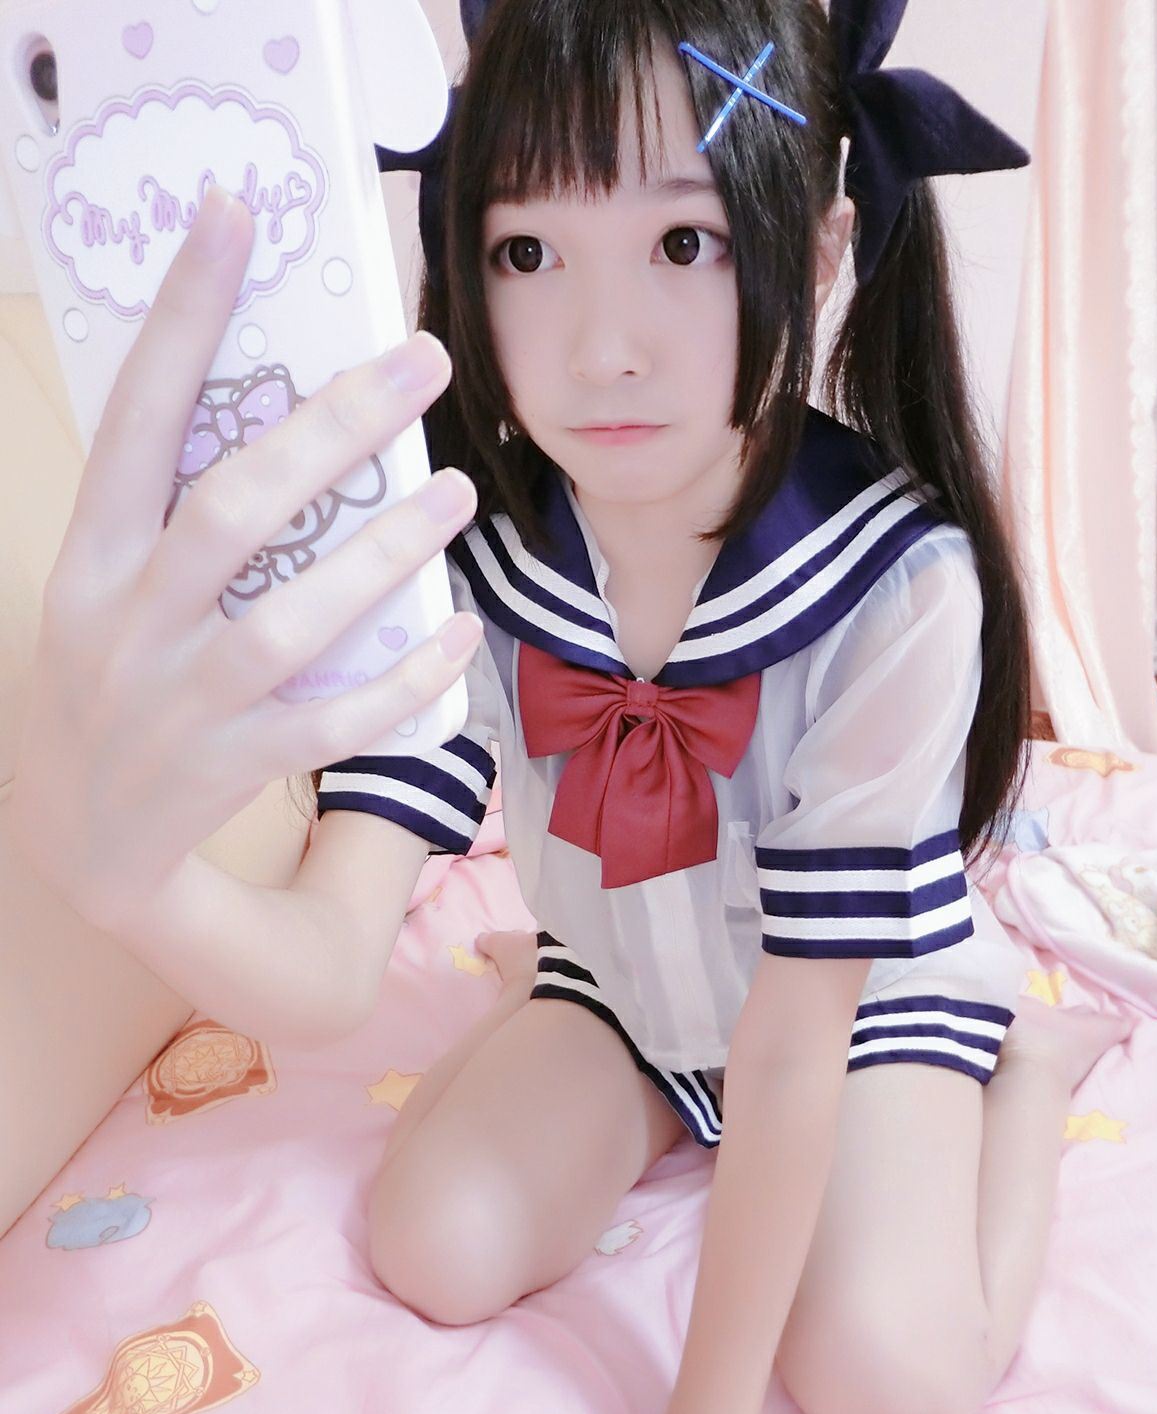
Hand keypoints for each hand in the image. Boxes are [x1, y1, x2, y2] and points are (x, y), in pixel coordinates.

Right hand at [8, 184, 480, 933]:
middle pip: (233, 508)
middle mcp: (125, 620)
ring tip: (462, 495)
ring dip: (382, 553)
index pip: (135, 415)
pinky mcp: (229, 770)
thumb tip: (287, 418)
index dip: (185, 315)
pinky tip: (462, 634)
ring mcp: (178, 702)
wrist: (82, 845)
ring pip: (290, 619)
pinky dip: (401, 680)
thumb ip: (170, 513)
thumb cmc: (111, 684)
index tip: (234, 215)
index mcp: (90, 555)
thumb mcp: (105, 588)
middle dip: (331, 429)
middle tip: (424, 362)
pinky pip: (331, 722)